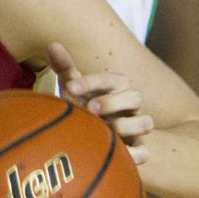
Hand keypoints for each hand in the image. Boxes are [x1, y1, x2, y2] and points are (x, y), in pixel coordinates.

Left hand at [45, 42, 152, 163]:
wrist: (91, 136)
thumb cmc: (82, 105)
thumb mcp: (73, 87)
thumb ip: (64, 67)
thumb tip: (52, 43)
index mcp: (115, 87)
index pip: (112, 79)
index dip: (92, 82)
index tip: (71, 87)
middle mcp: (130, 106)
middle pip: (136, 96)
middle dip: (112, 102)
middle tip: (90, 109)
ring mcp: (136, 127)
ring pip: (146, 122)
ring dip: (126, 125)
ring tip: (103, 130)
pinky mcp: (138, 150)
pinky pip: (145, 151)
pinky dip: (134, 154)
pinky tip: (115, 153)